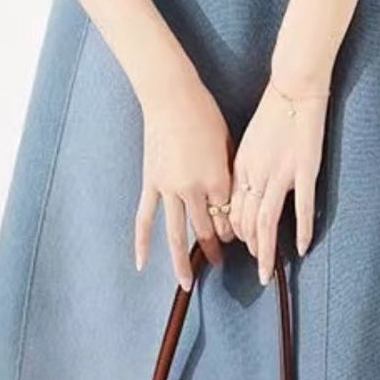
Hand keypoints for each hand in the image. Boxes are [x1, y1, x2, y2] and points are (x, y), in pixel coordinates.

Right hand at [134, 68, 236, 290]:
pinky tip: (142, 264)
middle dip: (215, 249)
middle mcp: (194, 190)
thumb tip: (233, 197)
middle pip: (206, 229)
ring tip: (186, 284)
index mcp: (218, 179)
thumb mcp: (228, 143)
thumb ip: (230, 173)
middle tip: (220, 264)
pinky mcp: (151, 182)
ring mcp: (169, 188)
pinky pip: (145, 217)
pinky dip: (142, 242)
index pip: (229, 217)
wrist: (171, 95)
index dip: (234, 230)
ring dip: (183, 262)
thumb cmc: (205, 113)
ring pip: (176, 234)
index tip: (237, 236)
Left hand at [228, 77, 329, 282]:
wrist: (294, 87)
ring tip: (267, 272)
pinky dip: (301, 230)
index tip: (241, 247)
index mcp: (240, 166)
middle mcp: (255, 173)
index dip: (235, 232)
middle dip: (249, 248)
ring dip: (266, 251)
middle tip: (256, 268)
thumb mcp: (249, 140)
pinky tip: (301, 248)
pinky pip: (301, 207)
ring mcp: (280, 173)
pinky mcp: (305, 170)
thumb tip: (246, 191)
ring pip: (266, 221)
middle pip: (245, 220)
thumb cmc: (272, 110)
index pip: (231, 209)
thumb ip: (246, 167)